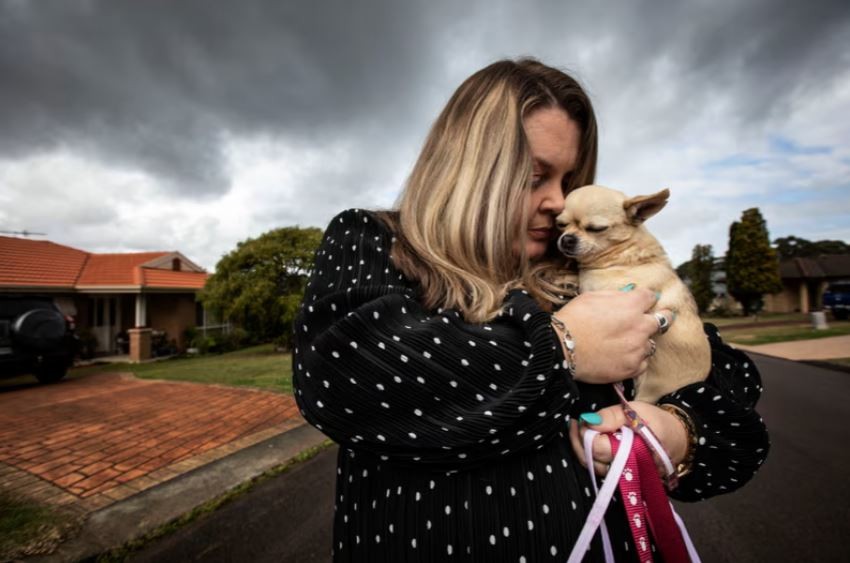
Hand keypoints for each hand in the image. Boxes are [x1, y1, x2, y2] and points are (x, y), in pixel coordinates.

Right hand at [553, 288, 673, 383]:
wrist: (561, 348)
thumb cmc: (573, 320)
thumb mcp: (591, 297)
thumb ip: (616, 295)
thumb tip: (629, 294)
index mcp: (632, 305)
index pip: (650, 297)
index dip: (646, 298)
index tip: (644, 301)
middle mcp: (640, 326)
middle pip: (662, 320)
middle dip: (658, 318)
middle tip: (655, 319)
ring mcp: (637, 349)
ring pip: (651, 343)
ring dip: (643, 341)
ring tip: (627, 343)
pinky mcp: (631, 368)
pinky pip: (643, 363)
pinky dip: (636, 359)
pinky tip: (622, 356)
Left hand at [568, 401, 688, 477]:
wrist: (678, 440)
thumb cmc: (658, 423)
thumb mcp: (638, 410)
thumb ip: (613, 416)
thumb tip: (590, 420)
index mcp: (633, 453)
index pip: (599, 448)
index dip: (586, 434)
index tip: (581, 419)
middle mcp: (627, 470)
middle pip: (592, 460)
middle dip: (579, 441)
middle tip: (575, 423)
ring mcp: (623, 476)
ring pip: (593, 467)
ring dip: (581, 449)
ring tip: (579, 429)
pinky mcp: (621, 476)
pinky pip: (600, 468)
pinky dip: (590, 454)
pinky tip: (587, 440)